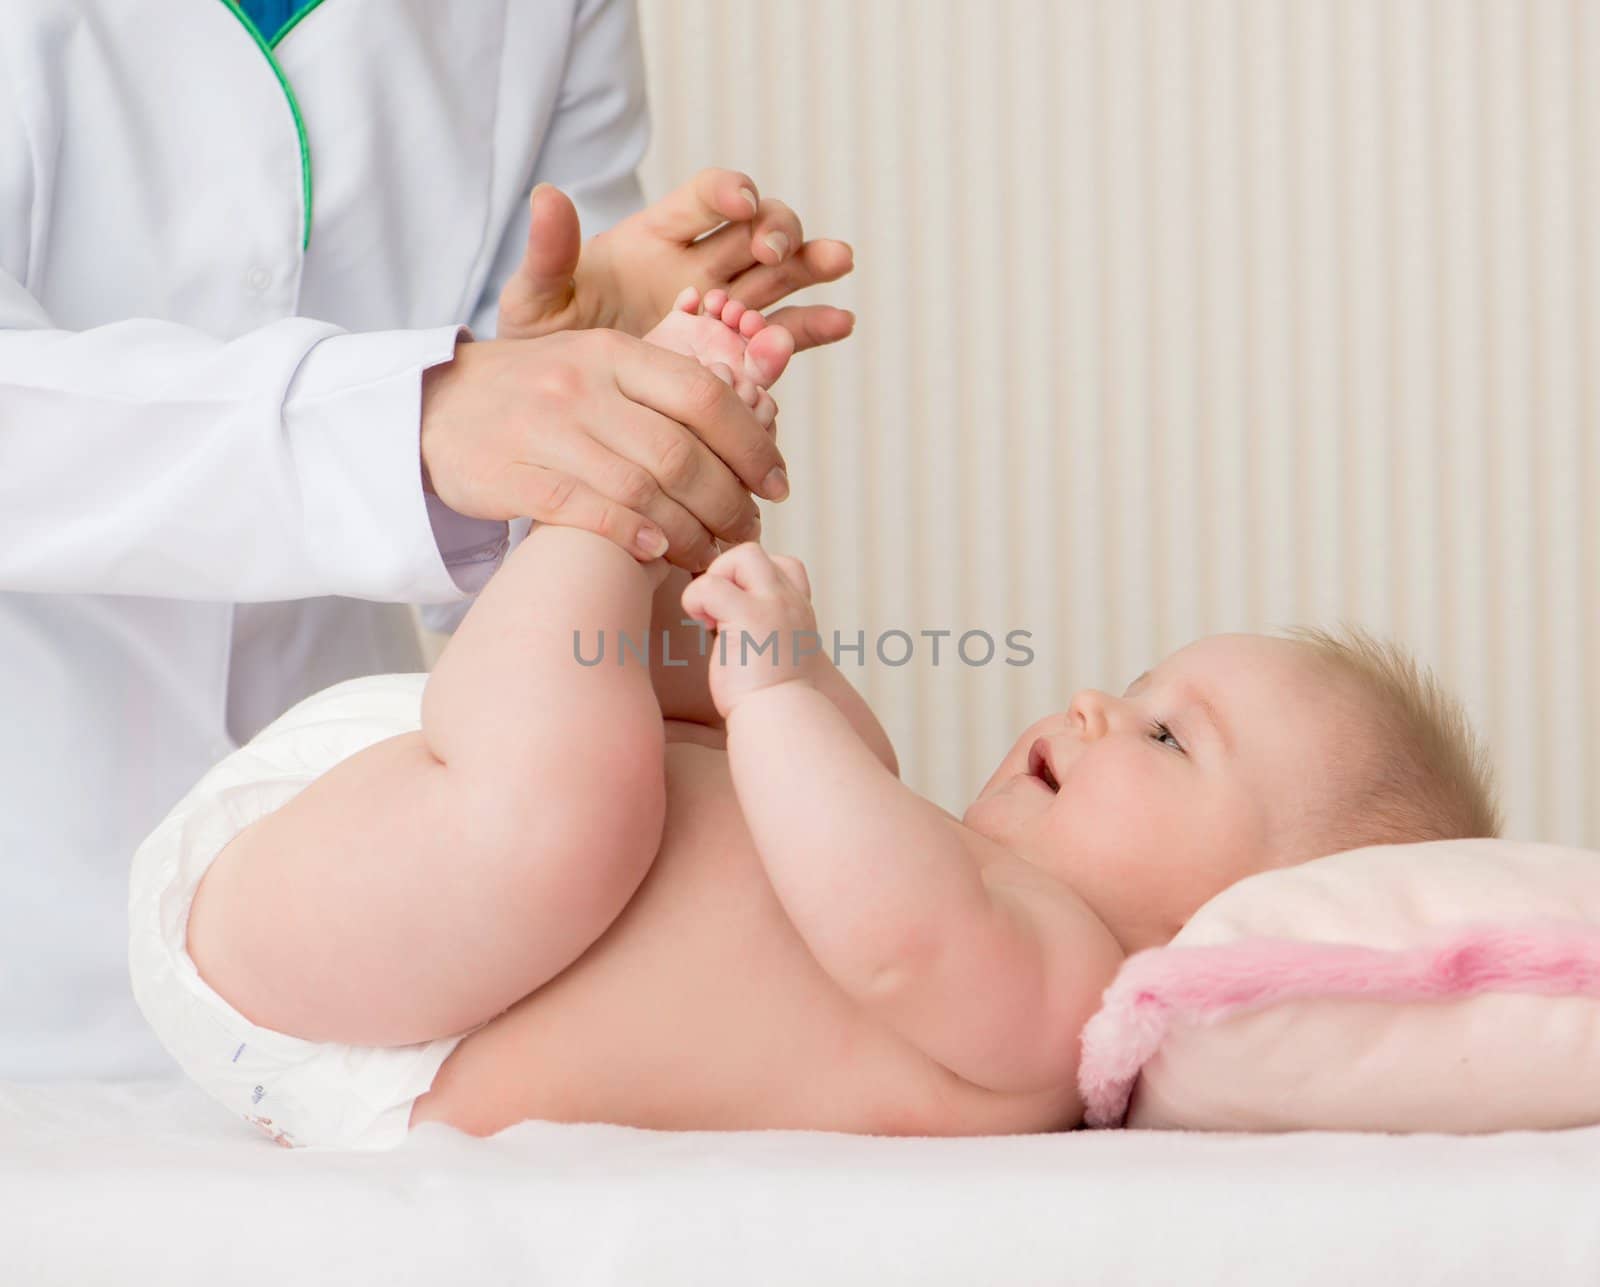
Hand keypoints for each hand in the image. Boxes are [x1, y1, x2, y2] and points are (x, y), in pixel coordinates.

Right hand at [420, 330, 788, 572]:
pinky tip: (655, 551)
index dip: (752, 444)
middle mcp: (583, 385)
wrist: (435, 405)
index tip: (778, 484)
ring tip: (710, 555)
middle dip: (727, 501)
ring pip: (639, 487)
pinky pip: (583, 509)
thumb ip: (665, 384)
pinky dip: (628, 534)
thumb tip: (751, 407)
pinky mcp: (510, 473)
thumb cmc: (538, 391)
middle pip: (679, 451)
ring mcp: (544, 429)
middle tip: (747, 532)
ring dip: (687, 531)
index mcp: (615, 353)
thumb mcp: (598, 362)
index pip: (705, 395)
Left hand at [496, 169, 854, 352]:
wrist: (563, 412)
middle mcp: (700, 267)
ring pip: (781, 275)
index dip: (727, 194)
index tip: (740, 204)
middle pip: (755, 229)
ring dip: (811, 264)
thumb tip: (546, 195)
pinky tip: (841, 321)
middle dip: (775, 230)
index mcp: (655, 240)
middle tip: (775, 252)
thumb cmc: (544, 349)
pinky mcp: (739, 354)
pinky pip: (783, 336)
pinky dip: (812, 328)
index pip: (702, 200)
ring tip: (839, 261)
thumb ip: (545, 256)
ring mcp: (725, 311)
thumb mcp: (533, 303)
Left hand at [680, 543, 820, 718]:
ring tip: (711, 619)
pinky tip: (704, 627)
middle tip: (717, 612)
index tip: (734, 613)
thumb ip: (760, 631)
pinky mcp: (749, 616)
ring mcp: (773, 605)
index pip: (781, 565)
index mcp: (798, 612)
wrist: (783, 722)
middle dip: (725, 574)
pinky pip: (710, 585)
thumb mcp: (775, 656)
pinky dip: (696, 600)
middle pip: (755, 553)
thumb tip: (724, 623)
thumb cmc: (773, 701)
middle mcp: (791, 602)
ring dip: (713, 582)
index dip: (749, 580)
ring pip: (741, 555)